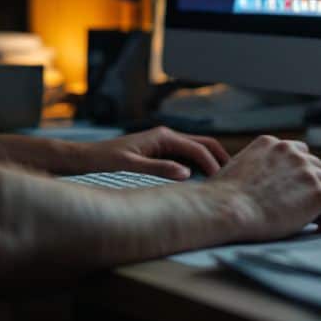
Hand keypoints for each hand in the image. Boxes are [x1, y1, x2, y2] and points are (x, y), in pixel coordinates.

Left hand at [77, 126, 229, 179]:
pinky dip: (198, 168)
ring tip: (224, 184)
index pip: (198, 149)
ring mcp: (163, 144)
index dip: (214, 165)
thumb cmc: (103, 161)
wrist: (84, 159)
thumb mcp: (130, 166)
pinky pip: (186, 159)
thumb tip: (186, 173)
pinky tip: (203, 184)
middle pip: (204, 145)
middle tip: (236, 181)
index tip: (224, 184)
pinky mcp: (159, 153)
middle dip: (221, 160)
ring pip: (196, 152)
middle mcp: (166, 137)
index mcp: (163, 137)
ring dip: (211, 164)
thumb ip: (158, 168)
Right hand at [206, 135, 320, 240]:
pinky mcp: (317, 194)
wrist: (226, 208)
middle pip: (317, 166)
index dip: (300, 171)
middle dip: (314, 184)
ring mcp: (306, 172)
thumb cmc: (221, 196)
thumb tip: (256, 182)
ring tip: (318, 218)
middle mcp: (291, 152)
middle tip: (307, 205)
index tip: (297, 186)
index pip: (298, 151)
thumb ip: (254, 166)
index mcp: (270, 144)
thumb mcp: (235, 166)